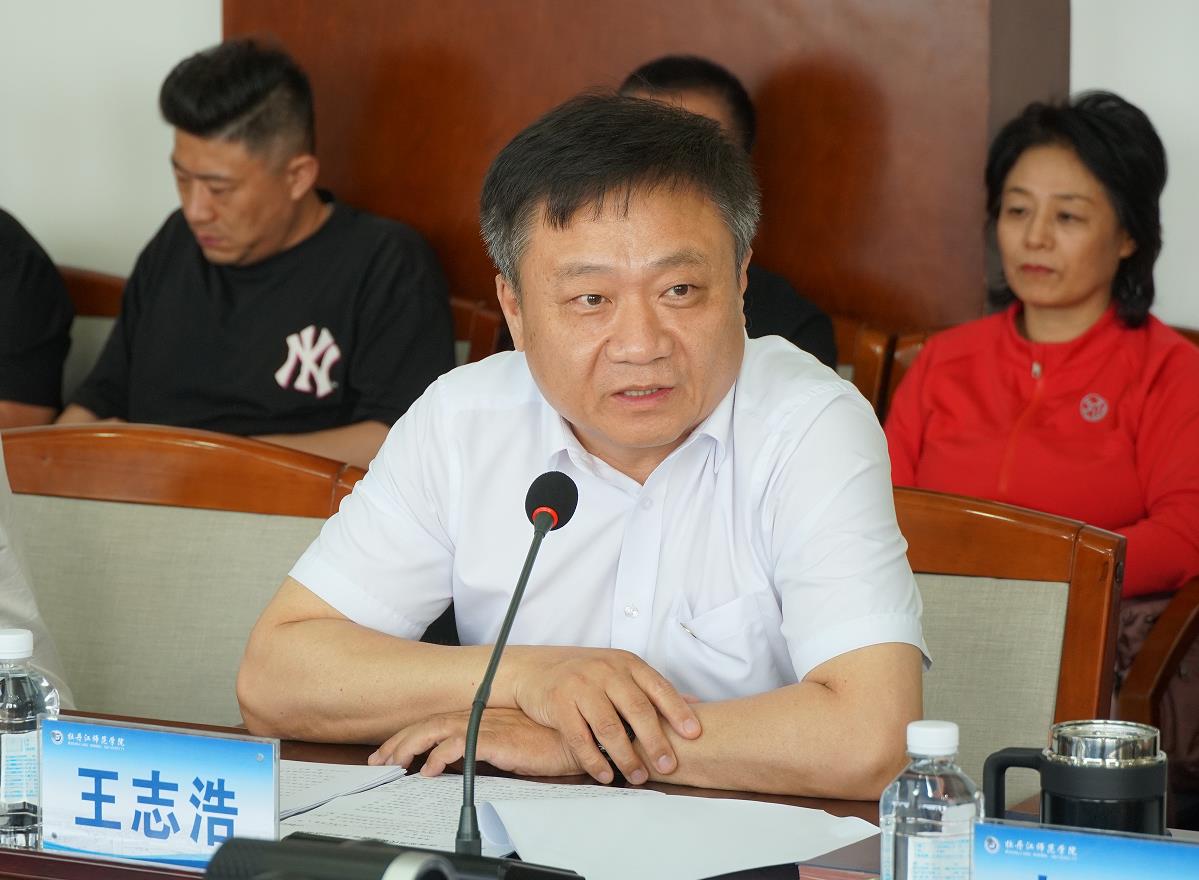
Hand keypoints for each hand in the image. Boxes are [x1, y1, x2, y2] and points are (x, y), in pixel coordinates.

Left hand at [368, 708, 586, 778]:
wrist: (579, 738)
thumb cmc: (550, 742)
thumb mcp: (510, 746)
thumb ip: (485, 748)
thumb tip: (457, 766)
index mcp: (483, 716)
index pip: (437, 722)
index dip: (410, 735)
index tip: (390, 751)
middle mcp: (481, 717)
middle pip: (430, 724)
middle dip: (400, 742)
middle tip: (380, 760)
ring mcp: (489, 726)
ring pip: (437, 731)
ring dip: (411, 747)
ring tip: (394, 764)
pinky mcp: (499, 739)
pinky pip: (461, 745)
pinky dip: (440, 756)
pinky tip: (429, 770)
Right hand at [504, 646, 700, 785]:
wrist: (535, 669)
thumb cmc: (585, 674)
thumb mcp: (621, 672)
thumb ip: (654, 689)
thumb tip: (696, 703)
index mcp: (626, 663)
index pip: (658, 688)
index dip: (677, 711)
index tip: (693, 734)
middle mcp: (606, 671)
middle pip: (637, 710)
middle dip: (655, 742)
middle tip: (668, 766)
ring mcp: (581, 686)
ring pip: (609, 727)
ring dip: (626, 756)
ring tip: (638, 776)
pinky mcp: (559, 703)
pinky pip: (580, 738)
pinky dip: (595, 760)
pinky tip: (606, 774)